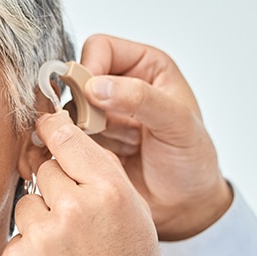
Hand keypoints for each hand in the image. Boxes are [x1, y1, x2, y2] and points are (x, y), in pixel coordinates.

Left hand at [0, 112, 162, 255]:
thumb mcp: (135, 216)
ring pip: (27, 206)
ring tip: (65, 255)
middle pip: (45, 172)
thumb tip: (64, 142)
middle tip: (74, 224)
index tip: (44, 124)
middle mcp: (75, 208)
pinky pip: (16, 240)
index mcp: (110, 191)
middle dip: (55, 191)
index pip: (69, 141)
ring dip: (40, 223)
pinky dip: (28, 254)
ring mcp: (42, 235)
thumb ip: (102, 177)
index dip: (53, 130)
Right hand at [79, 34, 231, 240]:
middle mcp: (120, 86)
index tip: (90, 96)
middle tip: (91, 127)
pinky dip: (68, 147)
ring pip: (66, 108)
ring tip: (99, 148)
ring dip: (74, 129)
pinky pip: (63, 136)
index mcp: (145, 67)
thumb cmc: (193, 162)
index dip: (90, 68)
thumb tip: (96, 86)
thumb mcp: (177, 125)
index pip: (100, 48)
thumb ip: (141, 99)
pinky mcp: (88, 143)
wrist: (185, 207)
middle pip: (76, 78)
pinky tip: (90, 160)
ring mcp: (102, 115)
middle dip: (78, 103)